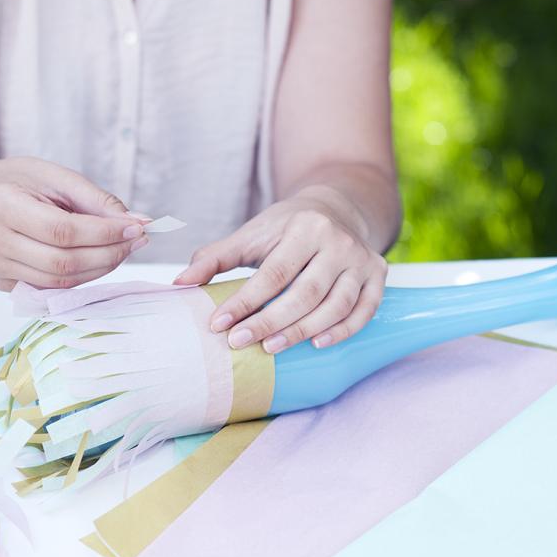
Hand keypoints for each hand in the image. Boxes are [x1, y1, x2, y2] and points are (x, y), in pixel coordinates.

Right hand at [0, 157, 148, 290]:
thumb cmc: (20, 182)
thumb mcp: (57, 177)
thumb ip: (97, 201)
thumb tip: (138, 222)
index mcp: (1, 205)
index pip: (63, 231)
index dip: (104, 233)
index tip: (136, 228)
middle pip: (63, 262)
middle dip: (108, 255)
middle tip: (135, 242)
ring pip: (59, 282)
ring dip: (99, 270)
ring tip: (120, 250)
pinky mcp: (1, 284)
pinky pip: (50, 289)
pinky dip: (80, 278)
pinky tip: (95, 261)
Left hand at [174, 190, 387, 351]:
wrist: (336, 208)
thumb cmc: (285, 228)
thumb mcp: (251, 234)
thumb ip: (215, 257)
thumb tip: (179, 283)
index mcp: (305, 227)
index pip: (273, 272)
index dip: (245, 301)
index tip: (218, 324)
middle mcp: (338, 243)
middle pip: (304, 292)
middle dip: (270, 321)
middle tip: (239, 342)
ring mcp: (361, 261)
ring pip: (335, 305)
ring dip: (303, 331)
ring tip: (271, 348)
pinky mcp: (378, 276)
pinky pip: (363, 311)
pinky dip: (342, 331)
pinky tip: (317, 345)